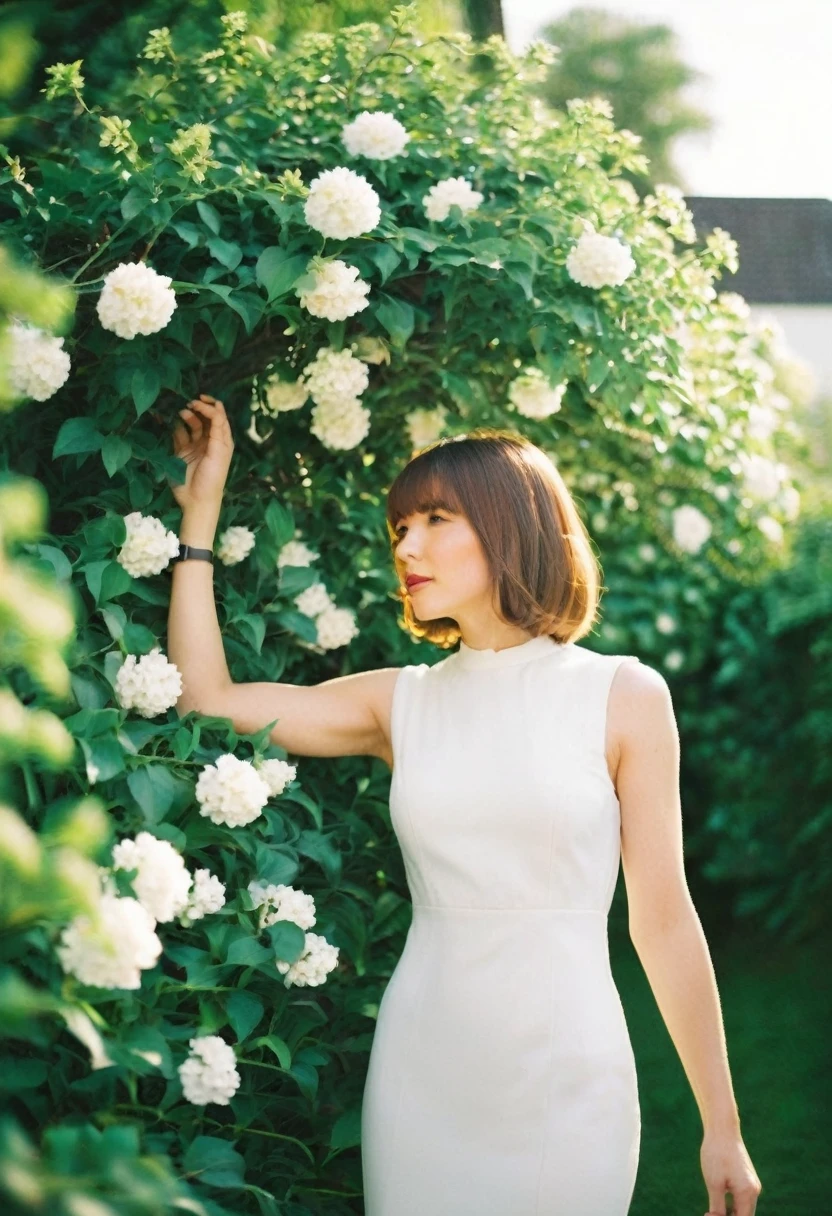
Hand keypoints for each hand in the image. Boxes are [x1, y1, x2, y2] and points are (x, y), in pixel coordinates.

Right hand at [170, 394, 233, 512]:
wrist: (197, 499)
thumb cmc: (212, 477)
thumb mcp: (218, 452)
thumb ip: (217, 430)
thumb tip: (216, 409)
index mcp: (222, 441)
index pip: (219, 418)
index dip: (211, 407)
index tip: (200, 401)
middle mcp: (209, 441)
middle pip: (205, 419)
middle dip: (199, 409)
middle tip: (190, 403)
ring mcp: (195, 446)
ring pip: (191, 424)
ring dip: (187, 417)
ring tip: (182, 413)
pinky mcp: (181, 451)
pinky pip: (178, 434)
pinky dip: (175, 426)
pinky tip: (171, 421)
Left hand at [701, 1130, 761, 1214]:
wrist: (722, 1129)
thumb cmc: (716, 1154)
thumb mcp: (714, 1184)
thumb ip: (718, 1207)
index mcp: (748, 1194)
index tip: (708, 1214)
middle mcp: (754, 1190)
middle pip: (744, 1215)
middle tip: (709, 1213)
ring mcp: (752, 1183)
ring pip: (743, 1208)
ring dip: (730, 1213)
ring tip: (711, 1210)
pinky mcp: (747, 1178)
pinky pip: (742, 1198)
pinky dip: (732, 1203)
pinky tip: (718, 1201)